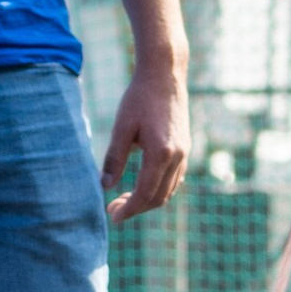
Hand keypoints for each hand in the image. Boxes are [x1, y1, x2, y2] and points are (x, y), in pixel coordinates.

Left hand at [102, 66, 189, 220]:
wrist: (165, 75)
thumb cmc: (139, 98)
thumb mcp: (121, 127)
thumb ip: (114, 159)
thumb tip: (104, 187)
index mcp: (161, 153)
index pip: (145, 193)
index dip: (129, 209)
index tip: (113, 216)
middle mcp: (177, 156)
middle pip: (159, 197)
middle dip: (136, 208)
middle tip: (113, 210)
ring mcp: (184, 153)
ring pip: (169, 190)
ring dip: (148, 200)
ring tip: (124, 199)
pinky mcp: (185, 148)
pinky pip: (175, 179)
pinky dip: (160, 189)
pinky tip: (143, 185)